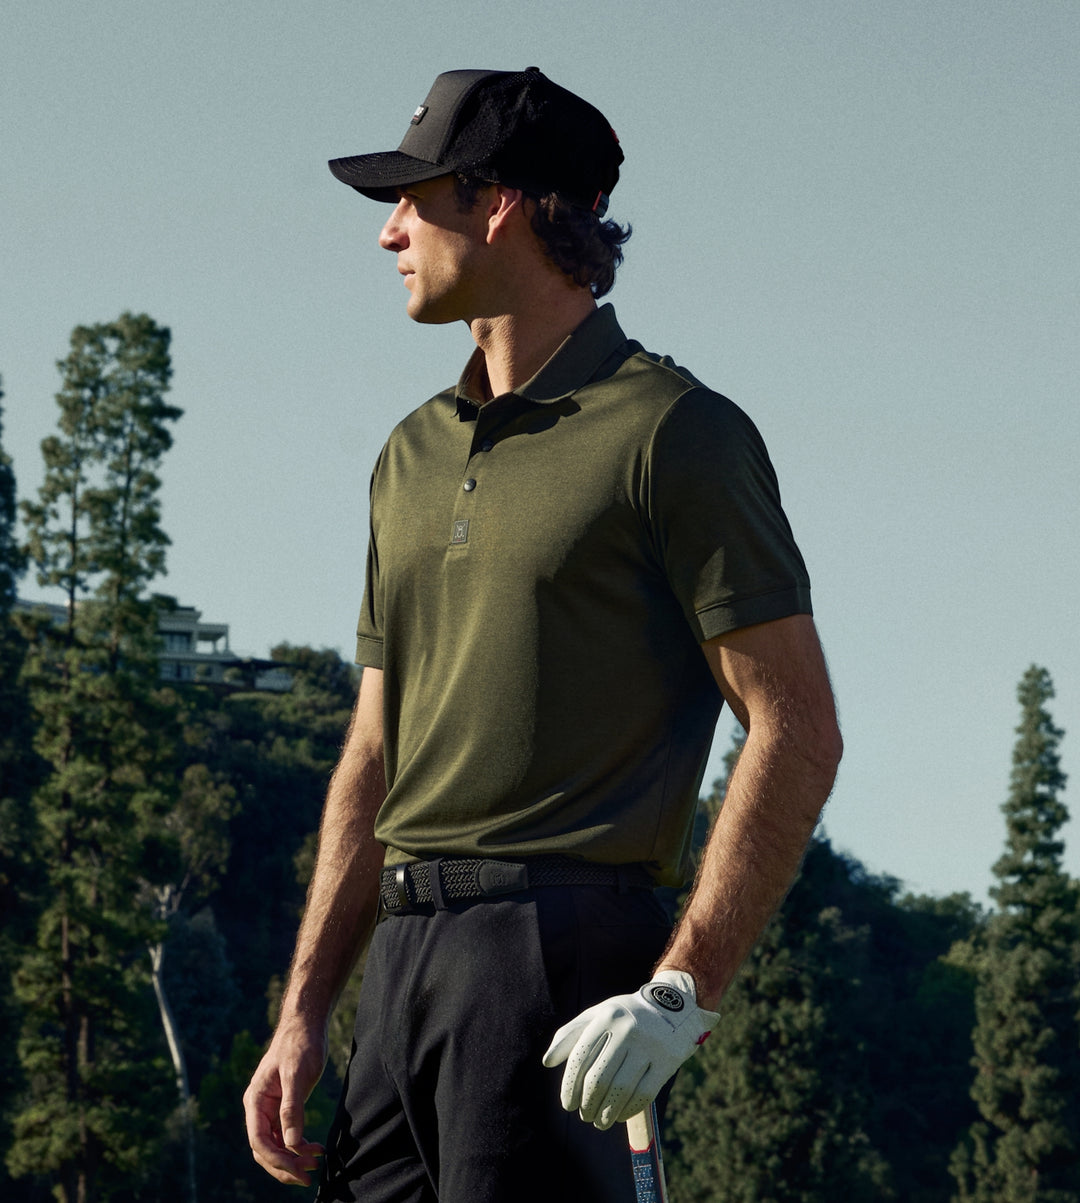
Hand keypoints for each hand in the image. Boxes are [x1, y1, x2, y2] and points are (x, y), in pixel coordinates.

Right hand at [243, 1023, 327, 1185]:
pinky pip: (286, 1135)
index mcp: (255, 1101)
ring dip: (293, 1158)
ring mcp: (270, 1109)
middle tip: (308, 1176)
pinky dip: (299, 1146)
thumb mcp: (297, 1074)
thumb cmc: (300, 1045)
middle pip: (265, 1149)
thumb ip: (292, 1109)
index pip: (259, 1141)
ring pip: (276, 1145)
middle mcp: (258, 1108)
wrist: (306, 1025)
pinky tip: (315, 1149)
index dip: (276, 1160)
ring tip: (316, 1162)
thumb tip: (292, 1144)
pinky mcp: (283, 1108)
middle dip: (284, 1166)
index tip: (298, 1170)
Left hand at [542, 970, 718, 1129]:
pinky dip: (628, 1111)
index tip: (567, 1104)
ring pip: (621, 1089)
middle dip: (587, 1103)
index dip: (569, 1086)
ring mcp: (648, 1045)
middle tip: (584, 1115)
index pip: (580, 1058)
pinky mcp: (666, 1061)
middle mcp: (626, 1030)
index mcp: (606, 1017)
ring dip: (606, 1113)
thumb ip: (570, 1035)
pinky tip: (619, 1116)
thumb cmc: (626, 1016)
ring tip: (599, 1121)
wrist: (673, 1006)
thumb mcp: (598, 1015)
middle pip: (599, 1078)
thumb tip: (547, 1062)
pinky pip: (644, 1094)